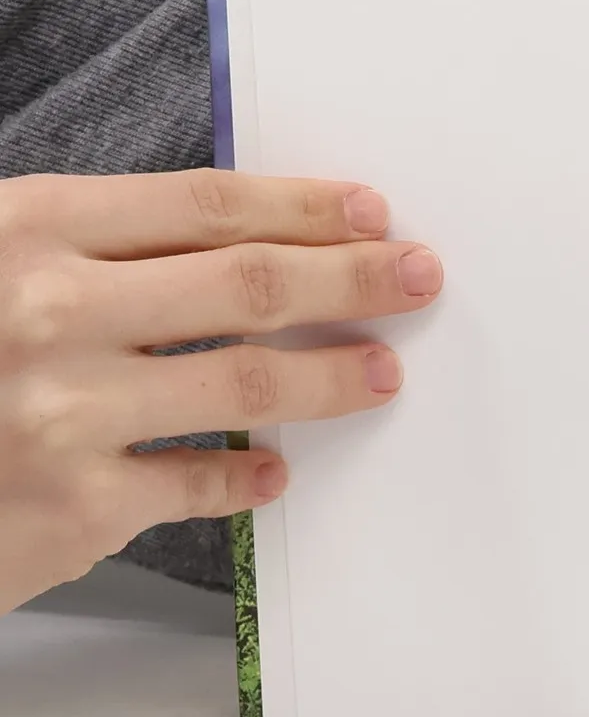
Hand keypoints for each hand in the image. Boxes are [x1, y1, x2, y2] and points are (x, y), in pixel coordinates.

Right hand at [0, 171, 442, 613]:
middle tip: (421, 276)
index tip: (371, 212)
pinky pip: (199, 485)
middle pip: (253, 284)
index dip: (305, 206)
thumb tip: (234, 237)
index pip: (206, 205)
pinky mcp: (70, 511)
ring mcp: (64, 416)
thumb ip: (83, 246)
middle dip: (355, 276)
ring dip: (334, 376)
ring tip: (381, 371)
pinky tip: (274, 472)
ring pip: (251, 384)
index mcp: (26, 230)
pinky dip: (249, 478)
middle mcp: (50, 313)